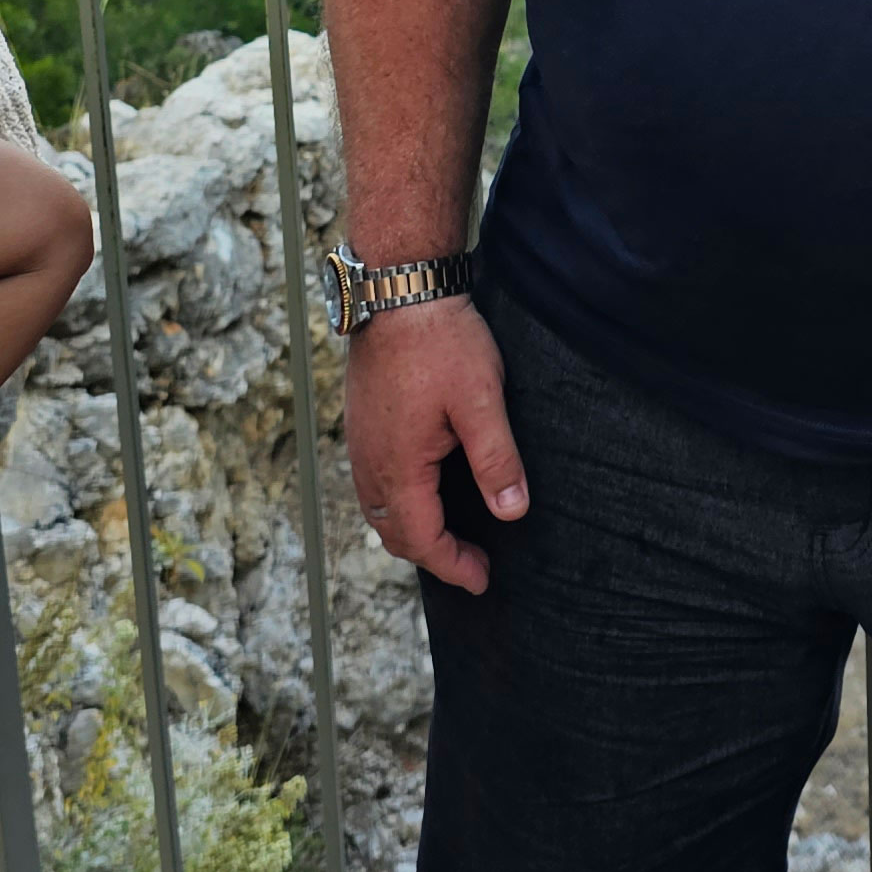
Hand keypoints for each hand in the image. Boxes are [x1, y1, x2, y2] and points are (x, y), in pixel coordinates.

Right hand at [343, 297, 528, 591]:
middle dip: (433, 556)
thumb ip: (496, 460)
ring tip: (448, 538)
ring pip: (379, 511)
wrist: (399, 291)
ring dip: (412, 533)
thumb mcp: (482, 401)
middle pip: (395, 534)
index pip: (422, 540)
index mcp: (399, 467)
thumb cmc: (441, 342)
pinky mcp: (361, 424)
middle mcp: (370, 464)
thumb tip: (511, 513)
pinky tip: (421, 493)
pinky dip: (397, 505)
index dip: (454, 566)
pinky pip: (372, 484)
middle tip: (472, 565)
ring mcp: (359, 444)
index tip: (482, 580)